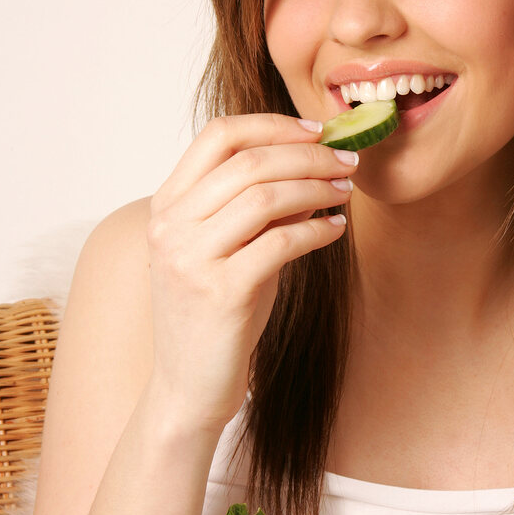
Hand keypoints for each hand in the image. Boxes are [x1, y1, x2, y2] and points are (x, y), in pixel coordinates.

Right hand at [146, 113, 357, 433]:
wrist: (189, 388)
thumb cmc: (215, 315)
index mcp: (166, 206)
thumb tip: (314, 164)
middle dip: (308, 155)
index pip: (217, 136)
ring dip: (317, 187)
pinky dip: (317, 230)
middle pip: (249, 162)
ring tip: (345, 191)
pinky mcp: (220, 293)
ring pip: (266, 196)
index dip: (272, 126)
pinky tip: (335, 229)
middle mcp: (171, 226)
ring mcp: (190, 259)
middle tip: (347, 161)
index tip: (316, 131)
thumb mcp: (229, 250)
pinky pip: (281, 242)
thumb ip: (260, 207)